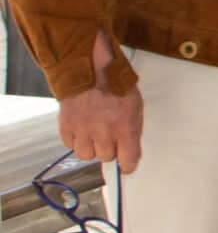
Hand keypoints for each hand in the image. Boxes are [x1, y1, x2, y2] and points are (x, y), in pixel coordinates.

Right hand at [57, 30, 142, 173]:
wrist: (89, 68)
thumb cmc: (116, 84)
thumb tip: (130, 151)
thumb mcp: (135, 105)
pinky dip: (75, 140)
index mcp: (125, 127)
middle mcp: (103, 132)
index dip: (127, 165)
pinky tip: (81, 128)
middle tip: (109, 136)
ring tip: (93, 133)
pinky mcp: (66, 125)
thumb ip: (133, 129)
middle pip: (106, 157)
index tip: (126, 165)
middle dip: (109, 149)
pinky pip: (70, 145)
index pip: (128, 160)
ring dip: (91, 147)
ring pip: (86, 155)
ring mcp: (82, 130)